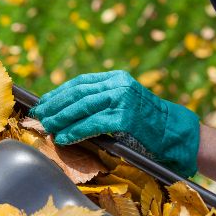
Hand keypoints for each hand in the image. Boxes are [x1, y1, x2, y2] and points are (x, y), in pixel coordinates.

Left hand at [31, 70, 199, 177]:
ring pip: (82, 107)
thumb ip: (101, 101)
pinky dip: (76, 131)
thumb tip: (67, 110)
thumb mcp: (124, 103)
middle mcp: (118, 84)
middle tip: (39, 116)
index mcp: (116, 78)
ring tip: (47, 127)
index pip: (80, 82)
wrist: (176, 133)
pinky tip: (64, 137)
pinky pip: (93, 124)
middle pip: (78, 93)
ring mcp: (122, 99)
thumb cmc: (147, 123)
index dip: (59, 93)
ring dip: (61, 118)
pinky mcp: (125, 118)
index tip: (43, 103)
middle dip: (55, 105)